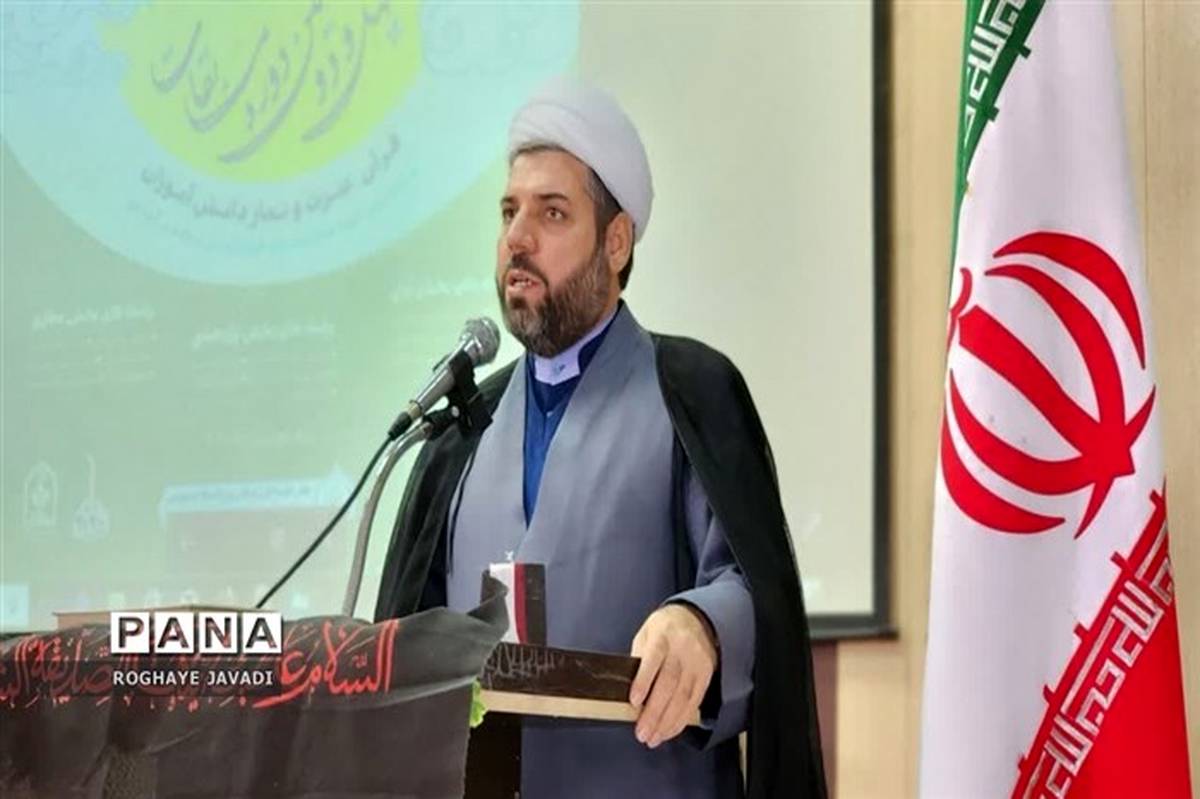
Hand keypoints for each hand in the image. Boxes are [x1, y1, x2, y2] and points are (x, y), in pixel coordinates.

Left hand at [628, 603, 717, 748]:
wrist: (697, 620)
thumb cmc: (665, 629)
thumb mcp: (646, 634)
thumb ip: (638, 658)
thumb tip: (627, 689)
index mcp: (663, 636)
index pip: (653, 659)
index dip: (643, 681)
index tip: (634, 701)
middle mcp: (681, 650)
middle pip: (669, 684)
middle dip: (655, 712)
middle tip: (642, 732)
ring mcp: (696, 664)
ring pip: (683, 696)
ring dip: (668, 721)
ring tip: (654, 737)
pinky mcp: (705, 676)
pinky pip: (694, 701)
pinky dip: (681, 719)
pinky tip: (670, 730)